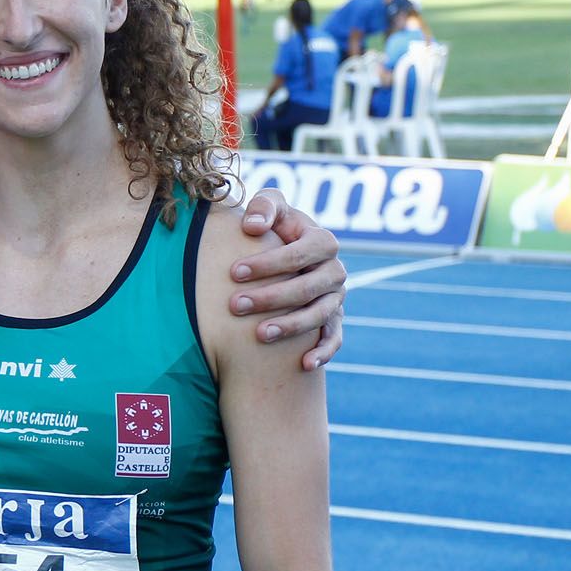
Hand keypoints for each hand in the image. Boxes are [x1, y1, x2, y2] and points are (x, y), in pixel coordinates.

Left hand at [231, 191, 345, 370]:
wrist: (285, 252)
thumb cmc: (273, 226)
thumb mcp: (271, 208)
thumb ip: (264, 206)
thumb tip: (252, 226)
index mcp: (323, 241)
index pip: (303, 252)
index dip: (270, 262)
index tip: (234, 272)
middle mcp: (334, 271)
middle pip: (309, 287)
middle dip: (272, 297)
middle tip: (236, 305)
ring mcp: (336, 298)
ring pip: (320, 315)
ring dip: (291, 326)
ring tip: (259, 335)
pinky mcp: (333, 321)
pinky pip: (335, 339)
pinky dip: (323, 352)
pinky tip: (304, 365)